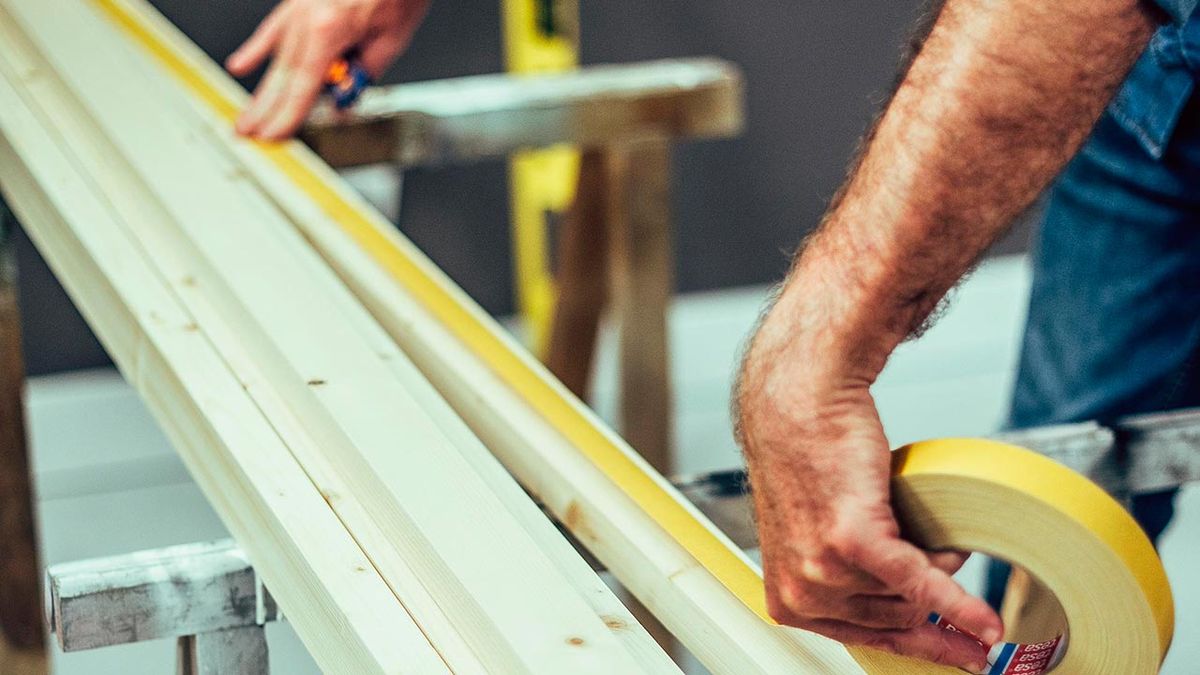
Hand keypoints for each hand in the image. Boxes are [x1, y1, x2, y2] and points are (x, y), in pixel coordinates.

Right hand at [225, 0, 429, 139]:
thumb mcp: (391, 40)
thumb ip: (363, 73)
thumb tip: (344, 100)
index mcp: (330, 29)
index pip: (304, 85)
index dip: (287, 115)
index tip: (273, 136)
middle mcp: (307, 18)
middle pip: (283, 75)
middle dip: (265, 110)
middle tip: (248, 135)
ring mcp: (299, 8)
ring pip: (277, 58)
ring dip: (261, 91)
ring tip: (246, 117)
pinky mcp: (299, 2)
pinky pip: (273, 29)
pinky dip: (256, 49)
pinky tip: (240, 66)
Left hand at [735, 314, 1002, 670]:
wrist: (800, 406)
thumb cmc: (811, 460)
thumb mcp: (816, 536)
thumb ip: (841, 580)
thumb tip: (904, 613)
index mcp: (788, 600)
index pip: (868, 639)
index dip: (923, 646)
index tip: (963, 655)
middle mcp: (801, 594)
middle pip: (897, 617)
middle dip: (928, 590)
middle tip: (945, 559)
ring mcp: (824, 571)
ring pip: (912, 594)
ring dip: (937, 563)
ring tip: (926, 527)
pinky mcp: (853, 542)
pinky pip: (920, 585)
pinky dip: (960, 605)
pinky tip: (988, 623)